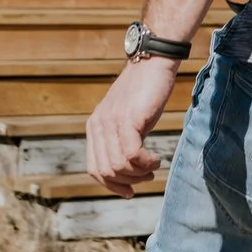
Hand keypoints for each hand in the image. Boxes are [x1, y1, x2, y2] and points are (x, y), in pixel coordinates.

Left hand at [86, 56, 179, 196]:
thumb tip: (125, 168)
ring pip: (118, 166)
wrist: (154, 61)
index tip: (130, 190)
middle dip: (127, 182)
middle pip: (105, 172)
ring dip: (139, 174)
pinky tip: (156, 159)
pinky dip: (146, 164)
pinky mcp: (128, 119)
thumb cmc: (145, 91)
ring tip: (153, 167)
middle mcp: (98, 125)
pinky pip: (132, 155)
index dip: (112, 185)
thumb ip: (120, 139)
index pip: (94, 169)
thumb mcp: (127, 118)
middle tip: (147, 177)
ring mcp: (112, 122)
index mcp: (94, 127)